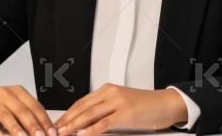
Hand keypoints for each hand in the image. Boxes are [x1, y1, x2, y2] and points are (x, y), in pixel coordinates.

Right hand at [0, 83, 56, 135]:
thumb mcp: (14, 102)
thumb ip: (28, 113)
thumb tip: (45, 130)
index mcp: (19, 92)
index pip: (35, 106)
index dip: (44, 120)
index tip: (52, 133)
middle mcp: (6, 95)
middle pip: (22, 111)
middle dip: (33, 126)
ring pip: (5, 116)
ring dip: (15, 128)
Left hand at [53, 83, 187, 135]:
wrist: (166, 104)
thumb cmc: (146, 106)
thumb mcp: (122, 104)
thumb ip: (105, 110)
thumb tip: (87, 122)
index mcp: (108, 90)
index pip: (81, 102)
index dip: (67, 113)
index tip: (57, 123)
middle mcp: (111, 93)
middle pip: (82, 107)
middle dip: (66, 120)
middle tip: (54, 130)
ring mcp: (118, 102)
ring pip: (90, 114)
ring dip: (74, 125)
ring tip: (63, 133)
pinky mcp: (126, 113)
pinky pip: (105, 122)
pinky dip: (92, 129)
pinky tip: (83, 134)